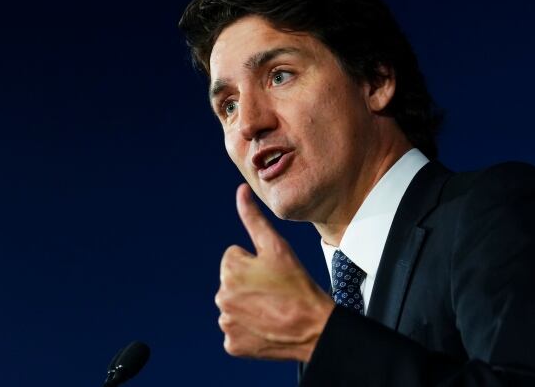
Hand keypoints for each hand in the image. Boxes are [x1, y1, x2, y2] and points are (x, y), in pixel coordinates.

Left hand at [215, 184, 334, 361]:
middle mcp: (221, 296)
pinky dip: (249, 330)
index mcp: (230, 269)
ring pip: (235, 306)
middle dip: (250, 284)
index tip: (274, 274)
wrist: (313, 328)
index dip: (256, 264)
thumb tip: (240, 190)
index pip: (235, 257)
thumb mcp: (277, 246)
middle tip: (276, 292)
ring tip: (274, 309)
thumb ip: (253, 218)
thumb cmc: (298, 284)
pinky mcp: (232, 345)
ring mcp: (226, 323)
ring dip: (250, 306)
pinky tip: (267, 327)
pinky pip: (237, 330)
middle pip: (233, 282)